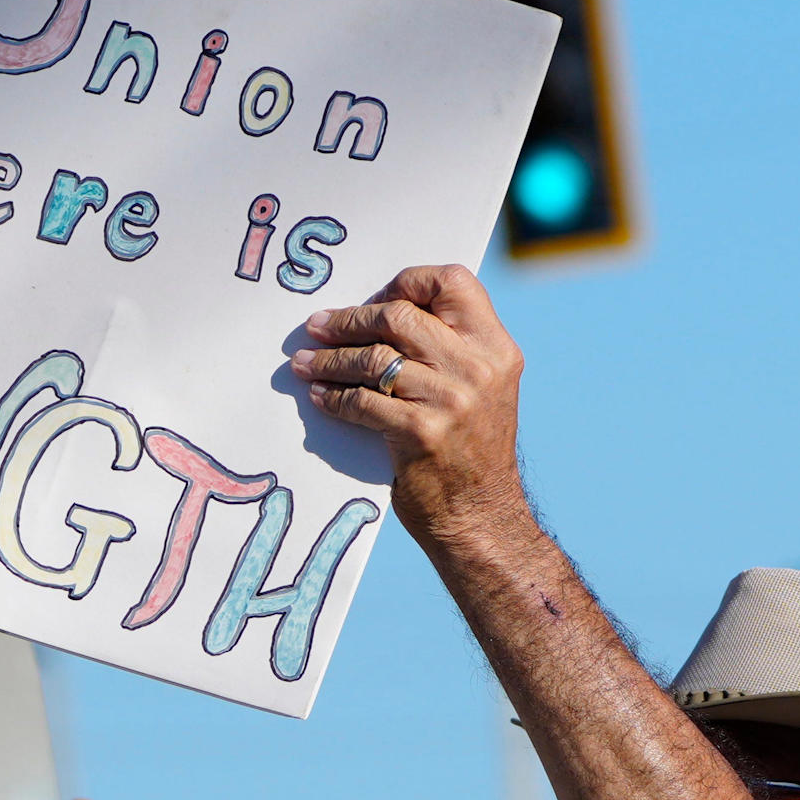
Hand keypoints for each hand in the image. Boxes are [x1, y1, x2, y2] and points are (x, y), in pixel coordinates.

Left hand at [287, 265, 526, 545]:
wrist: (482, 518)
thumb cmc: (471, 449)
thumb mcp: (483, 387)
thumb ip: (451, 347)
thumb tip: (381, 311)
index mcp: (495, 347)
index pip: (452, 281)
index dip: (407, 281)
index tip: (374, 298)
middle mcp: (478, 367)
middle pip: (398, 315)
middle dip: (350, 320)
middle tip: (317, 327)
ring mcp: (451, 400)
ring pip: (373, 359)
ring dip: (329, 360)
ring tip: (304, 363)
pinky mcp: (421, 433)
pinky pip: (362, 402)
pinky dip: (334, 397)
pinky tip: (320, 397)